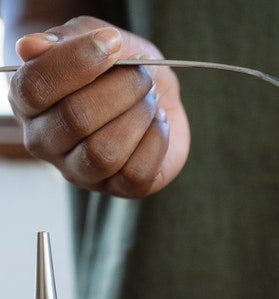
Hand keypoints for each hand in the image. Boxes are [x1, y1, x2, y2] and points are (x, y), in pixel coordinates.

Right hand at [9, 16, 189, 196]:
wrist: (156, 91)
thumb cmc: (117, 64)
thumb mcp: (95, 36)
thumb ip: (66, 38)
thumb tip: (30, 47)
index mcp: (26, 100)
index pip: (34, 87)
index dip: (75, 62)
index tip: (111, 41)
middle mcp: (44, 141)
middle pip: (76, 119)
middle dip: (120, 89)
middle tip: (142, 74)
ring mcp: (79, 170)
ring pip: (104, 152)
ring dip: (138, 117)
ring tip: (150, 98)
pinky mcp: (117, 188)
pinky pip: (135, 174)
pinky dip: (155, 142)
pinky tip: (158, 123)